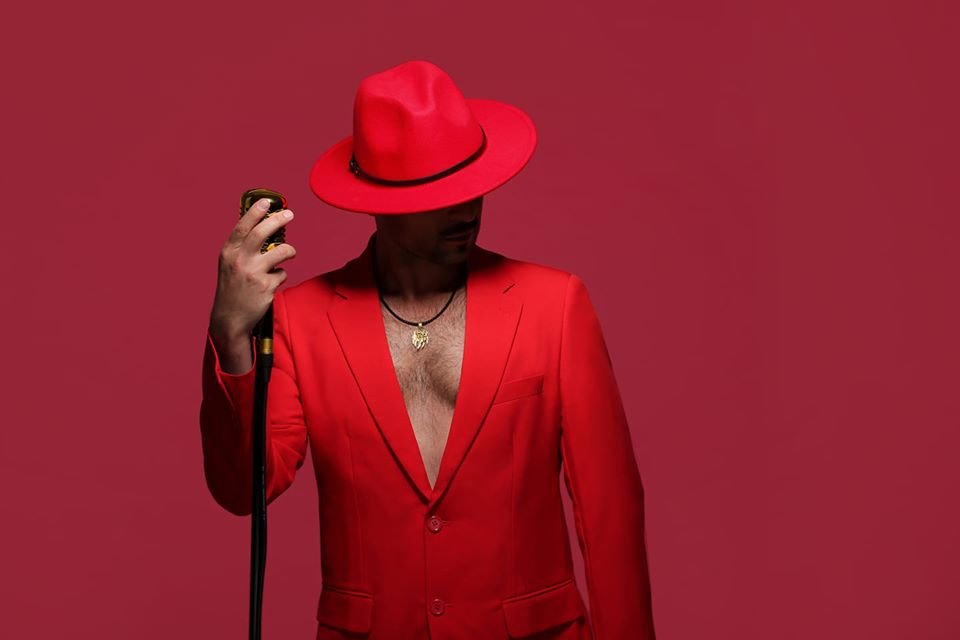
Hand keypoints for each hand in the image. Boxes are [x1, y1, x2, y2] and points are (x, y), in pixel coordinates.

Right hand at [209, 197, 296, 341]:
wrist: (229, 318)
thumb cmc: (232, 288)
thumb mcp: (229, 264)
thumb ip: (241, 247)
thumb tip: (262, 228)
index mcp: (229, 253)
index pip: (242, 227)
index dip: (255, 212)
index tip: (266, 202)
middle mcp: (239, 261)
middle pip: (262, 233)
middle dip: (278, 220)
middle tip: (289, 214)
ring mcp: (253, 273)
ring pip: (282, 252)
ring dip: (290, 251)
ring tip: (289, 253)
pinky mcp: (266, 286)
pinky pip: (283, 274)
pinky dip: (280, 276)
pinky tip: (272, 283)